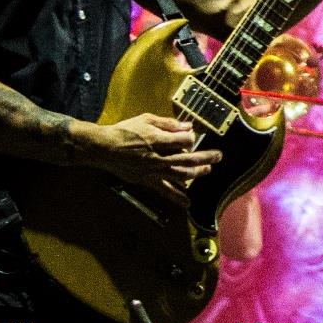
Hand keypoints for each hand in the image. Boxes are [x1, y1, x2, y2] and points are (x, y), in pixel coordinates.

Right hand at [79, 112, 220, 206]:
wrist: (103, 148)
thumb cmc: (124, 131)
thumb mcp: (146, 119)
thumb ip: (169, 124)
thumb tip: (188, 126)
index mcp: (157, 140)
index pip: (184, 141)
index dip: (192, 138)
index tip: (193, 136)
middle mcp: (157, 158)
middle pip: (187, 159)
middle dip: (205, 157)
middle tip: (218, 155)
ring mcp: (152, 172)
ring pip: (180, 175)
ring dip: (196, 173)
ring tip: (208, 170)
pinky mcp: (146, 181)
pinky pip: (164, 191)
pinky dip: (176, 197)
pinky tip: (187, 203)